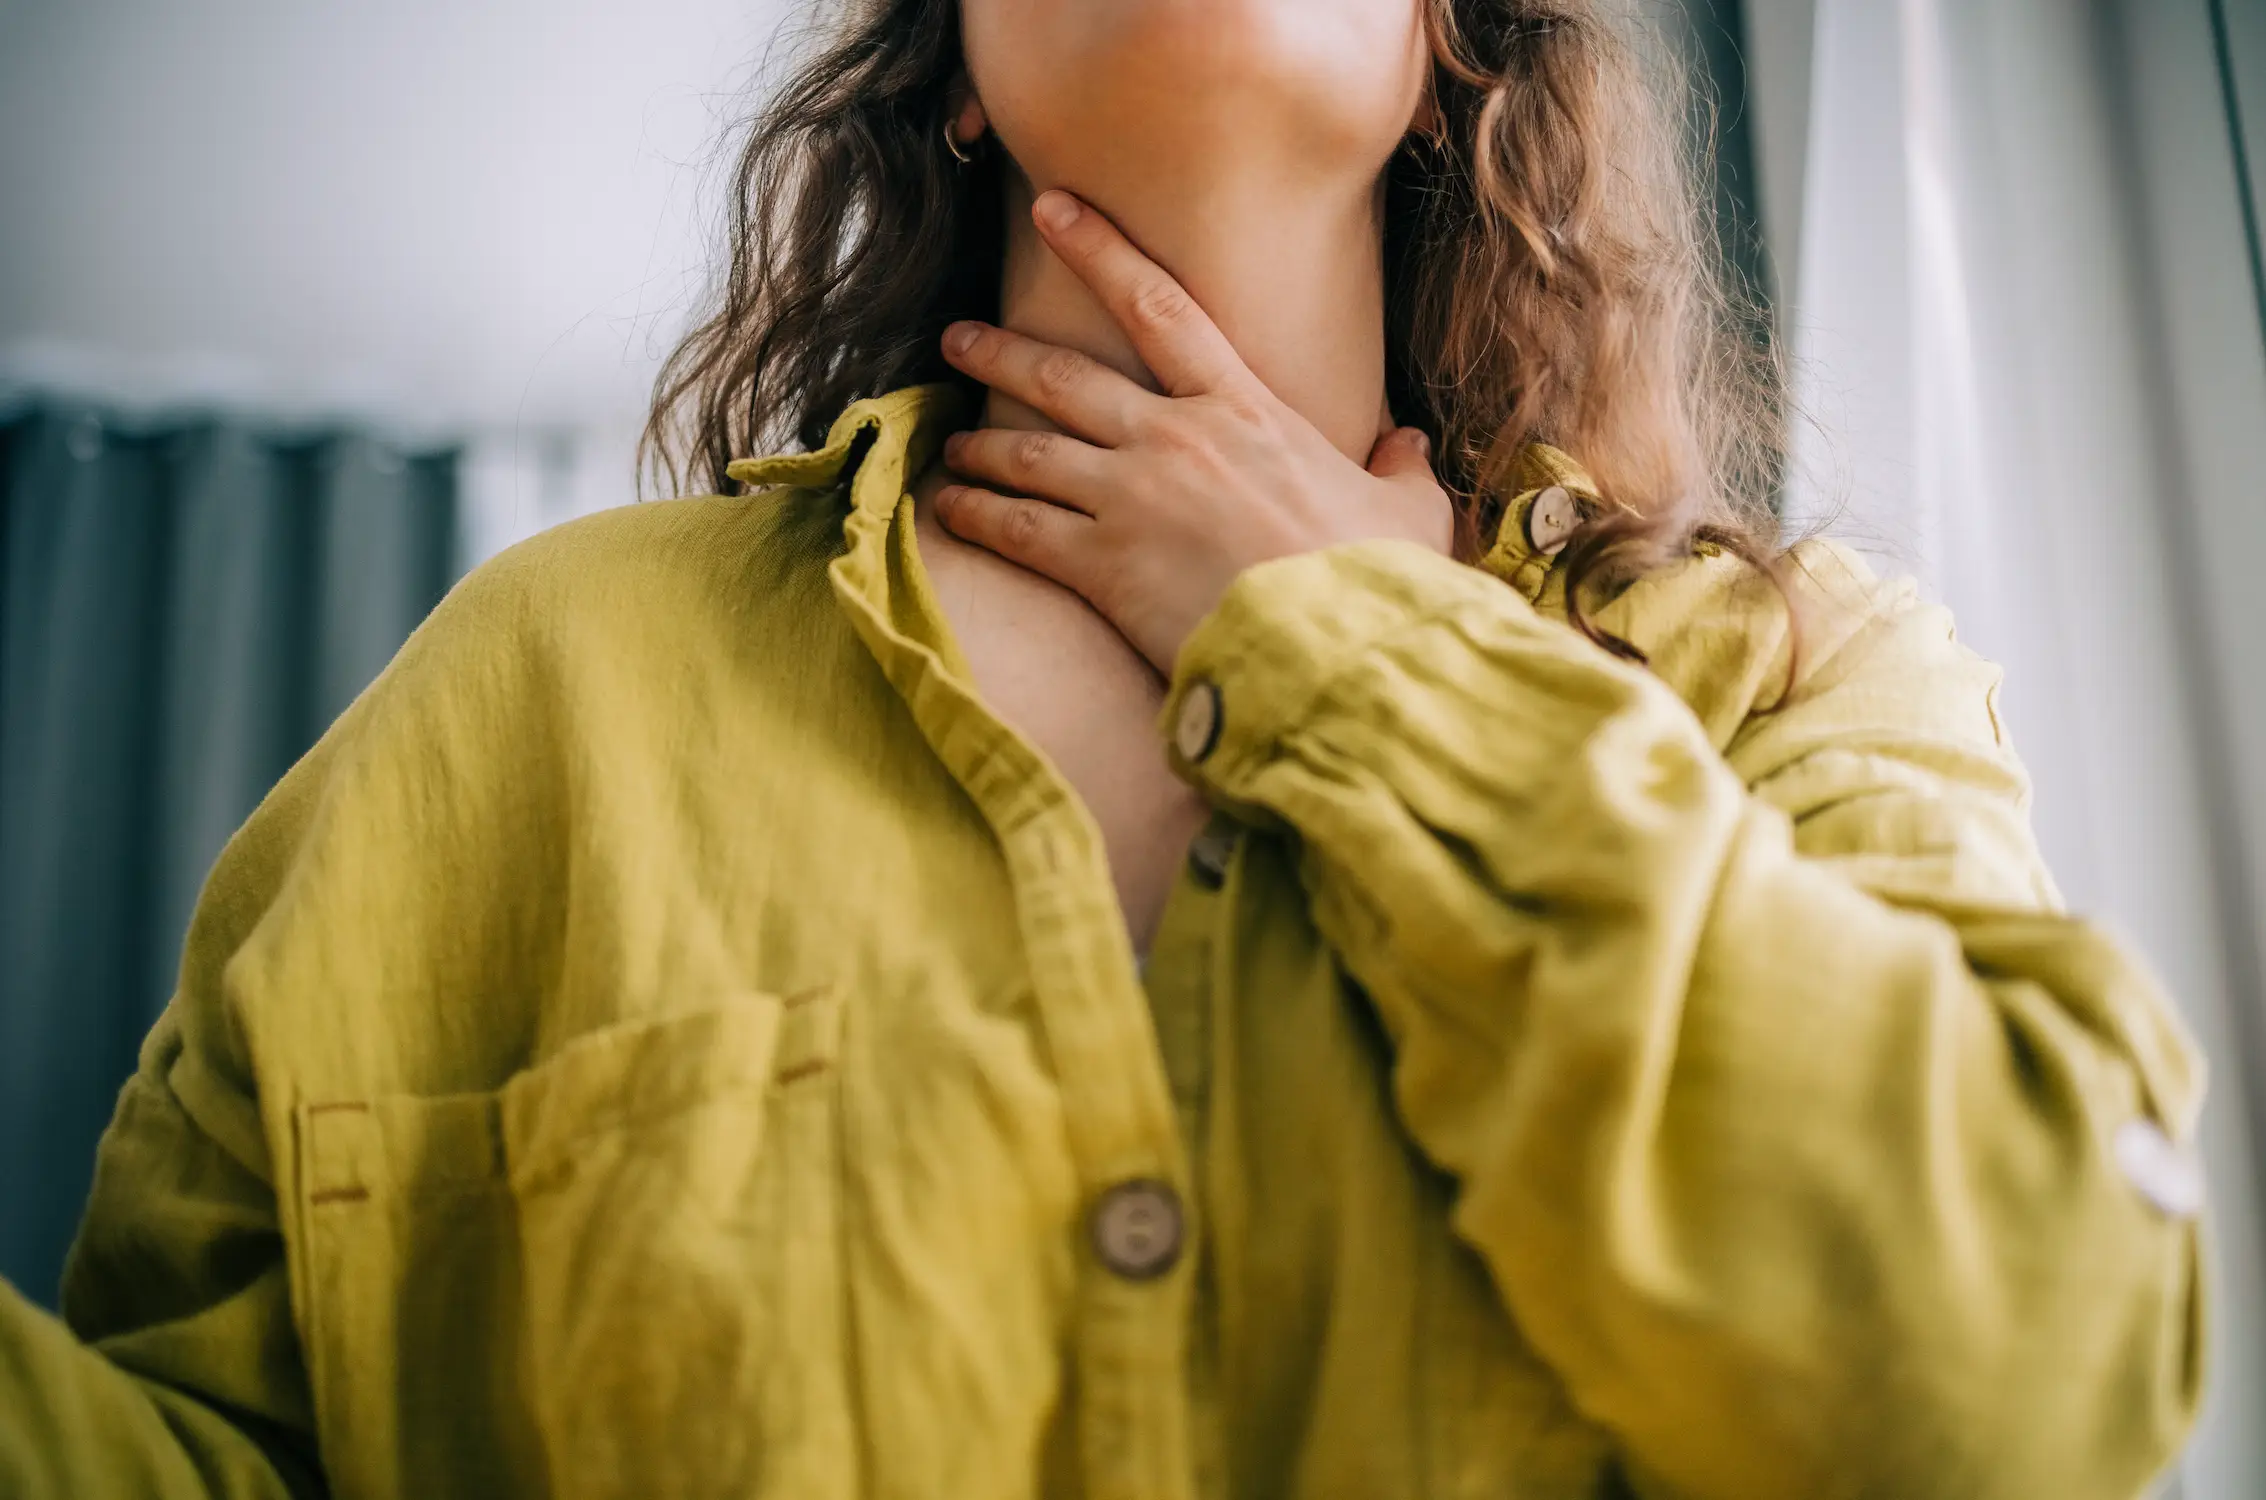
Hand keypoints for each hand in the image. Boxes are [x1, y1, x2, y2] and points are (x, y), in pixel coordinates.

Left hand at [935, 189, 1451, 673]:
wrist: (1333, 648)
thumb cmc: (1373, 581)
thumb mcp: (1406, 514)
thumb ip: (1399, 470)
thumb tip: (1407, 447)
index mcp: (1245, 409)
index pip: (1159, 306)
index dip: (1098, 251)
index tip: (1052, 211)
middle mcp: (1173, 438)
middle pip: (1063, 376)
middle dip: (1001, 349)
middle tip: (960, 336)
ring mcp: (1129, 499)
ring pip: (1027, 449)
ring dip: (980, 440)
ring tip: (950, 439)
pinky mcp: (1099, 564)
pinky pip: (1015, 527)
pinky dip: (975, 512)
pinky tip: (949, 507)